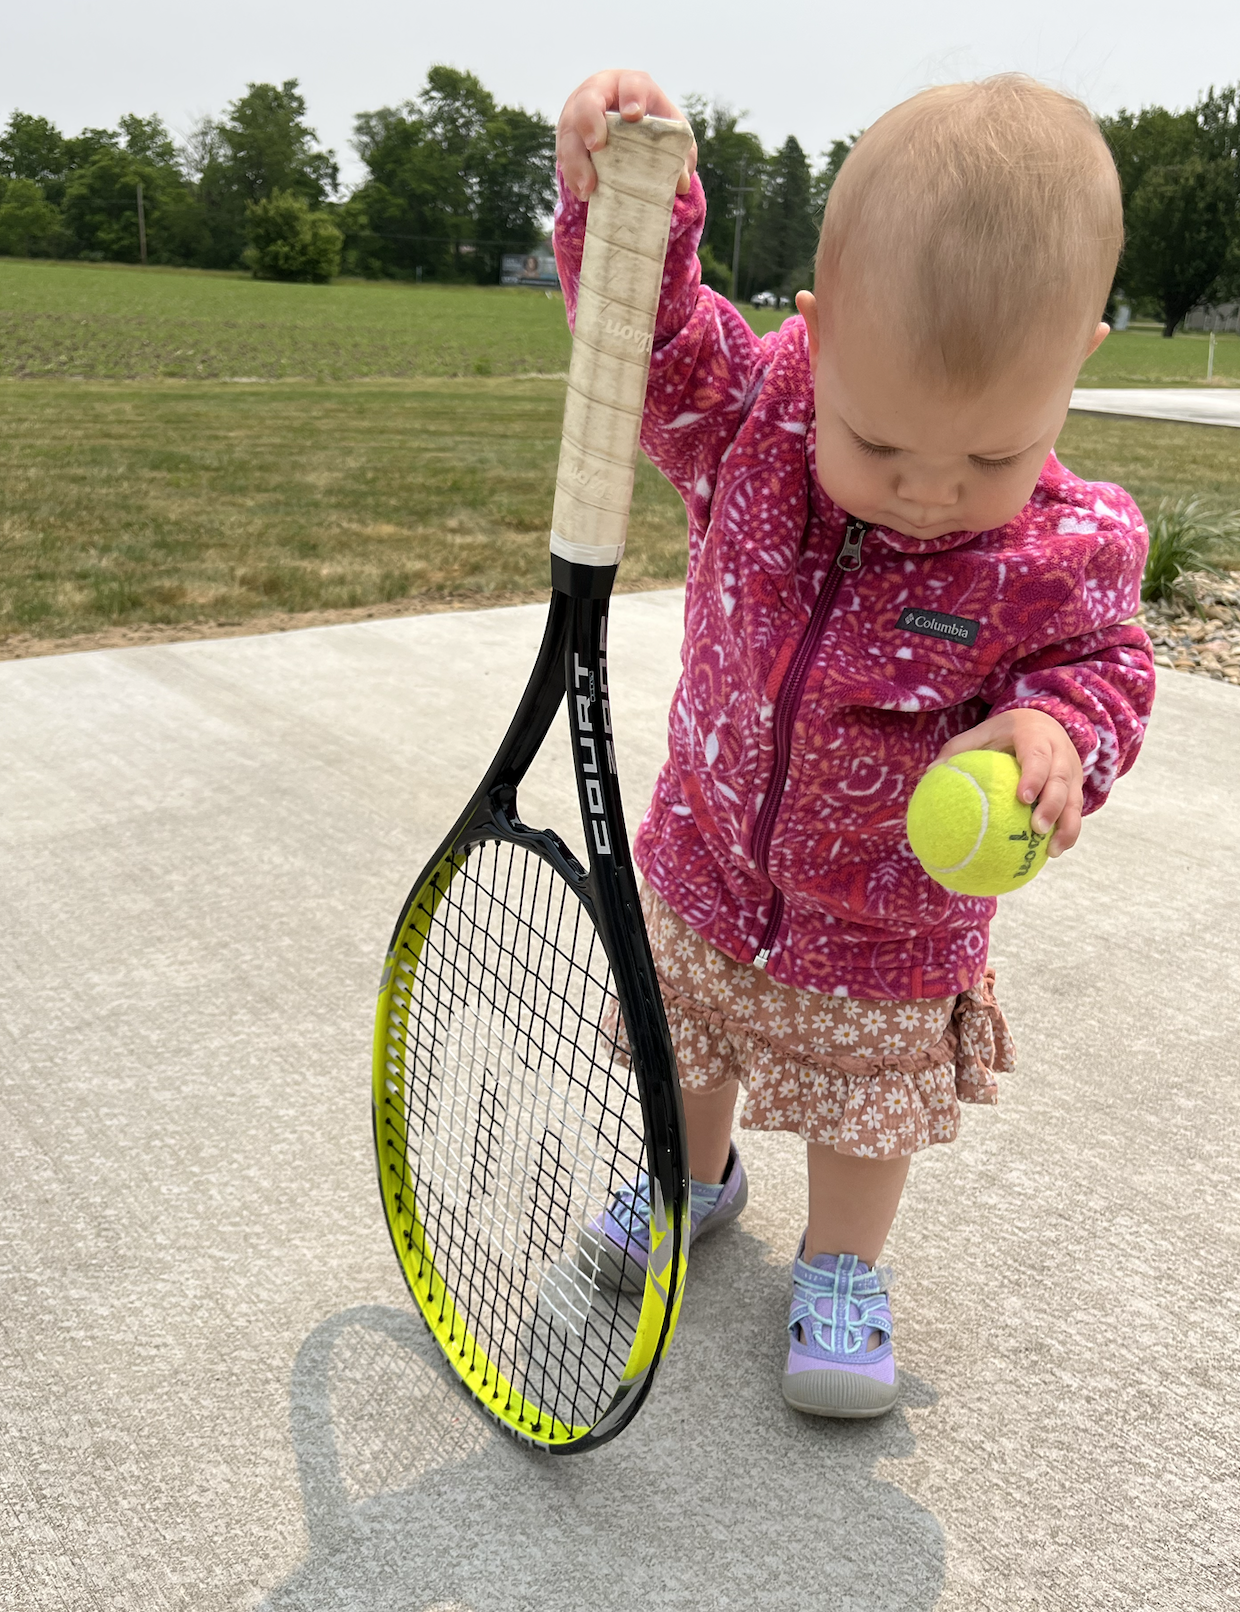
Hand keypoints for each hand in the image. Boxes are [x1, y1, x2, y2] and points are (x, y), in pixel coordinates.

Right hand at [556, 70, 696, 201]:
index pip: (630, 84)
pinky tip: (584, 193)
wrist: (625, 126)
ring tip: (588, 188)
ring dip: (576, 161)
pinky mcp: (567, 138)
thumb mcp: (670, 133)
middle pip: (587, 101)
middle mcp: (598, 94)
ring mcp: (577, 115)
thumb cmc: (651, 126)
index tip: (634, 115)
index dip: (631, 96)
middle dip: (589, 121)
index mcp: (630, 85)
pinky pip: (563, 155)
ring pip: (569, 132)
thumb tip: (679, 182)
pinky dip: (573, 175)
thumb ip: (680, 153)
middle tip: (596, 146)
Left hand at [934, 709, 1083, 856]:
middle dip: (1053, 805)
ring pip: (1075, 800)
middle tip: (1037, 829)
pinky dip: (1069, 832)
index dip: (1034, 776)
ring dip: (1067, 826)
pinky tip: (1054, 852)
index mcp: (1036, 737)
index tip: (1023, 798)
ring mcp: (1073, 772)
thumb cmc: (1005, 733)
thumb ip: (958, 749)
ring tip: (1051, 851)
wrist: (1044, 722)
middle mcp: (1060, 753)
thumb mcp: (983, 733)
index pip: (1038, 756)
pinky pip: (1076, 812)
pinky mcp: (1077, 788)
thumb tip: (929, 772)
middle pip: (1061, 780)